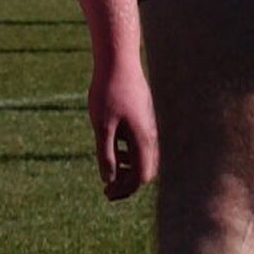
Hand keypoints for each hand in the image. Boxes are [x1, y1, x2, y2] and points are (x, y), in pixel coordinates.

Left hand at [90, 61, 159, 200]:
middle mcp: (151, 133)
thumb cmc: (107, 91)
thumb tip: (108, 180)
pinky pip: (141, 142)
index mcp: (142, 138)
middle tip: (107, 190)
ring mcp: (149, 124)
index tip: (107, 193)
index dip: (125, 189)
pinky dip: (129, 152)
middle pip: (146, 169)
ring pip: (144, 155)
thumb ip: (106, 154)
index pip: (142, 176)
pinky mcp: (144, 115)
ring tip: (110, 168)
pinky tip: (114, 147)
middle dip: (127, 182)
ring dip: (128, 167)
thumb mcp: (102, 125)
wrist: (119, 60)